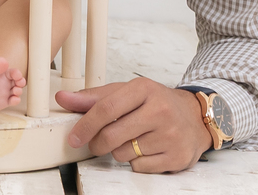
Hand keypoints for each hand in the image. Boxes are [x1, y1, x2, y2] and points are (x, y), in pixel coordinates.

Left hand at [55, 78, 212, 172]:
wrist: (194, 117)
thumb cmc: (156, 103)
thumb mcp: (126, 93)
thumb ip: (93, 98)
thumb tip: (63, 98)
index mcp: (144, 89)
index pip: (106, 109)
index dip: (85, 125)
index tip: (74, 137)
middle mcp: (160, 111)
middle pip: (112, 136)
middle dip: (97, 143)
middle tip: (97, 143)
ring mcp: (170, 135)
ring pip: (124, 154)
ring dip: (119, 151)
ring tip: (131, 139)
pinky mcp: (177, 156)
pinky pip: (139, 167)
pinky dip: (135, 162)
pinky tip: (145, 149)